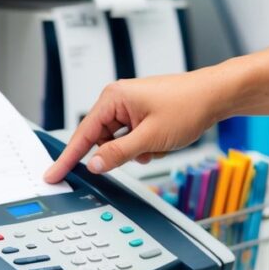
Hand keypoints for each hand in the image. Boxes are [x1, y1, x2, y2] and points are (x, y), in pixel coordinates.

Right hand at [43, 67, 231, 182]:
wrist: (215, 95)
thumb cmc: (188, 105)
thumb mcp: (150, 138)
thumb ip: (118, 153)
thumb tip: (93, 164)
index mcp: (113, 98)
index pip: (82, 134)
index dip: (67, 158)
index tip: (53, 174)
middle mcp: (118, 99)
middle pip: (102, 139)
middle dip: (121, 153)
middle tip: (144, 151)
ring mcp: (130, 106)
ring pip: (119, 142)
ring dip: (136, 151)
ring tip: (159, 144)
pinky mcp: (142, 113)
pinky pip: (132, 138)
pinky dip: (145, 146)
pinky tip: (163, 142)